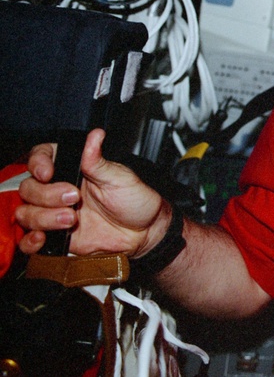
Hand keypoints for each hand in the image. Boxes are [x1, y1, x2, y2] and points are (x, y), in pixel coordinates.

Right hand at [15, 128, 168, 256]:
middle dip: (46, 195)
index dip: (38, 163)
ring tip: (71, 219)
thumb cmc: (135, 200)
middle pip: (29, 188)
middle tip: (74, 198)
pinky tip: (44, 237)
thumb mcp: (119, 177)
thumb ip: (98, 160)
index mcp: (73, 169)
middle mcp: (58, 190)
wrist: (144, 231)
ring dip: (43, 217)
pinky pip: (29, 241)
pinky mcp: (55, 236)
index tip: (48, 173)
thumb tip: (95, 136)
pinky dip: (30, 241)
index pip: (41, 158)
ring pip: (26, 214)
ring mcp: (55, 214)